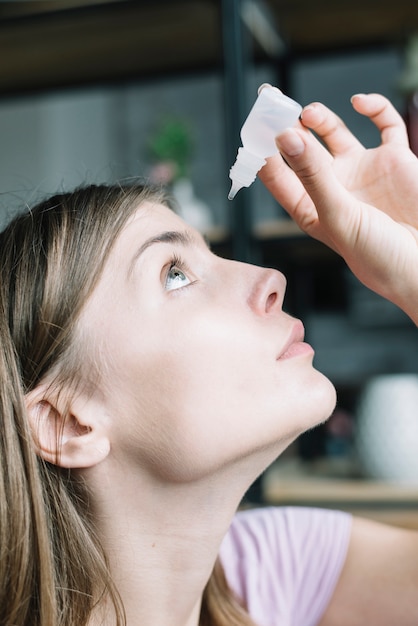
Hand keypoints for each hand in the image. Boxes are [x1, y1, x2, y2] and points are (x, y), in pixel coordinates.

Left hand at [259, 93, 417, 323]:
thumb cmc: (377, 254)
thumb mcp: (338, 215)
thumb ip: (312, 175)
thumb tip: (285, 137)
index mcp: (310, 209)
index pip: (278, 175)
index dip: (263, 152)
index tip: (253, 127)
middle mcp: (331, 187)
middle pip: (300, 149)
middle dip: (286, 126)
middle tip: (272, 102)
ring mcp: (360, 171)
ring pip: (333, 133)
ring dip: (319, 118)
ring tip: (308, 113)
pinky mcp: (392, 159)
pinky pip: (383, 124)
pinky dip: (375, 108)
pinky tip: (360, 103)